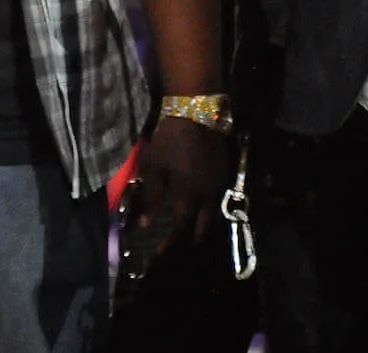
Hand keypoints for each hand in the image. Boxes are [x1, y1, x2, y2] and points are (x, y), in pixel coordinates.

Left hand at [135, 115, 228, 243]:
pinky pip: (215, 200)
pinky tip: (196, 208)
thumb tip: (144, 224)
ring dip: (200, 225)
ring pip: (211, 215)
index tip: (162, 254)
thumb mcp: (154, 167)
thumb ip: (151, 196)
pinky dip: (206, 210)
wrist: (197, 114)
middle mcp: (208, 196)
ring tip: (186, 230)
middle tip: (177, 246)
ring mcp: (219, 185)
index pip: (182, 229)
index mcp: (190, 196)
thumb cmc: (170, 140)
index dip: (172, 244)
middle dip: (190, 240)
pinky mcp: (223, 175)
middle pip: (202, 227)